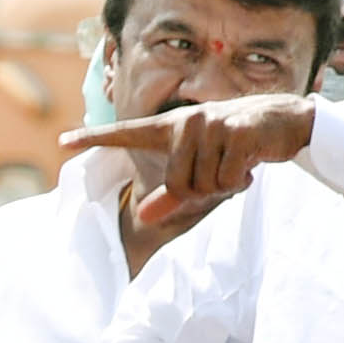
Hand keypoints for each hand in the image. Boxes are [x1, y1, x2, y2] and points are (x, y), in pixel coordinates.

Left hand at [60, 94, 315, 224]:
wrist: (282, 123)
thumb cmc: (235, 150)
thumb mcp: (202, 176)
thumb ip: (170, 198)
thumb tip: (142, 220)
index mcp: (171, 129)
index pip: (125, 134)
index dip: (93, 138)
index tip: (61, 142)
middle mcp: (186, 122)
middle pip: (177, 185)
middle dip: (201, 193)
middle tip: (221, 176)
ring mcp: (211, 124)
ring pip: (203, 185)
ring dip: (223, 187)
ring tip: (236, 166)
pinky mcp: (237, 132)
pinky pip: (226, 180)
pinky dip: (239, 182)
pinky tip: (250, 163)